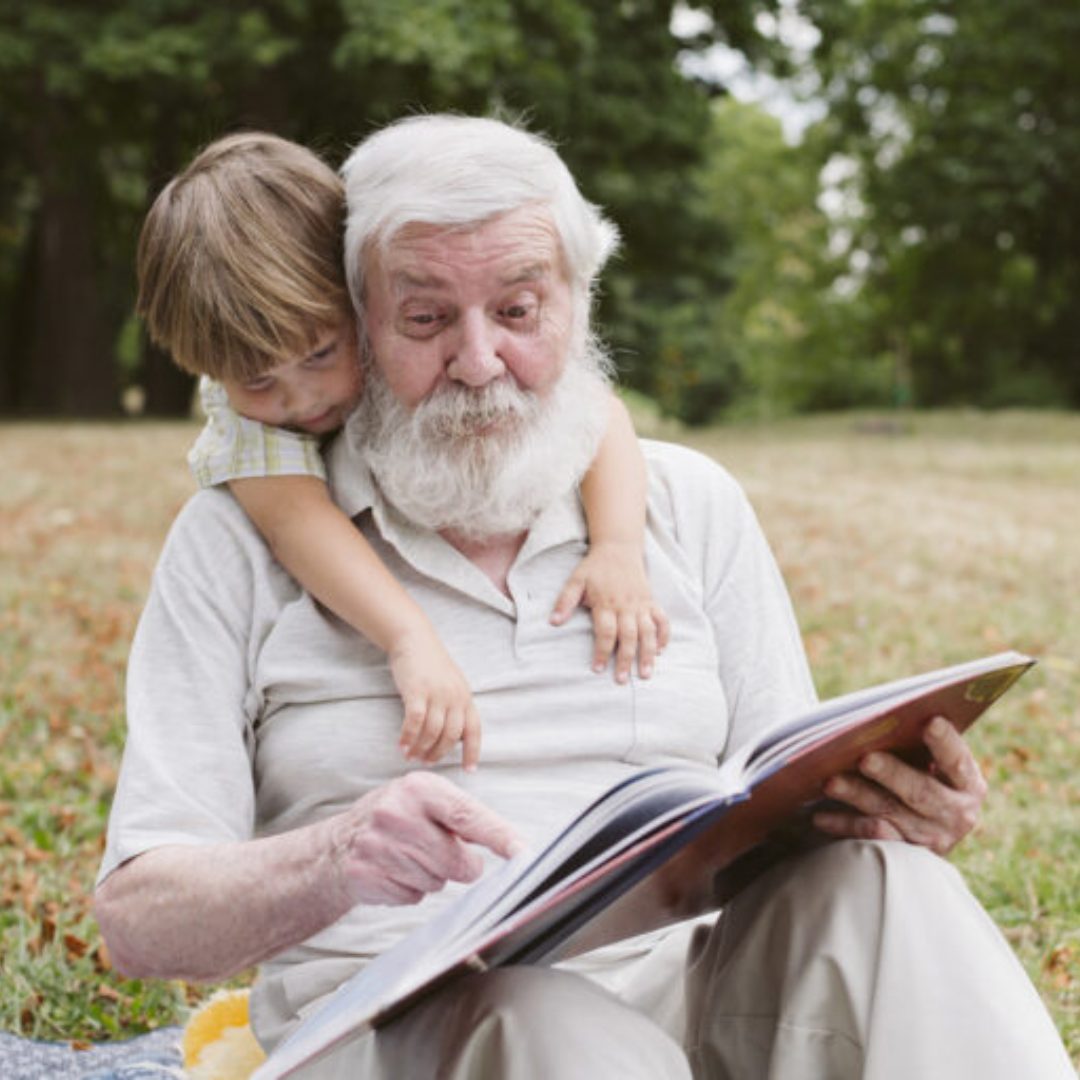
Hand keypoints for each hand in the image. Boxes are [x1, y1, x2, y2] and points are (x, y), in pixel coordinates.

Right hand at [328, 773, 523, 905]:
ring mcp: (377, 845)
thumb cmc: (398, 819)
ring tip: (410, 858)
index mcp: (418, 788)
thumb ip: (465, 817)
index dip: (498, 836)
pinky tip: (394, 872)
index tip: (522, 852)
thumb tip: (512, 845)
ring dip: (431, 876)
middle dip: (458, 864)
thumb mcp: (426, 801)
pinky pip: (412, 897)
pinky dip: (410, 890)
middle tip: (439, 851)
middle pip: (456, 861)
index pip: (467, 815)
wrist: (339, 844)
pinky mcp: (365, 874)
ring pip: (436, 882)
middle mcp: (395, 812)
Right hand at [388, 625, 480, 770]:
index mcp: (466, 697)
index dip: (473, 752)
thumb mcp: (451, 684)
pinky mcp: (418, 691)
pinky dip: (408, 737)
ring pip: (432, 732)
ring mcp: (437, 694)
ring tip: (411, 756)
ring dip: (421, 748)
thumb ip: (454, 706)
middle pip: (451, 736)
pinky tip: (402, 745)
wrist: (414, 639)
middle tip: (426, 762)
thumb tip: (452, 735)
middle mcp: (455, 697)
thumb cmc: (431, 664)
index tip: (469, 770)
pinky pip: (415, 722)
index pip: (474, 730)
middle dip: (438, 753)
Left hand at [550, 540, 670, 683]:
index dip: (602, 652)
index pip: (606, 632)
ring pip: (648, 632)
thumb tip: (553, 622)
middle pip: (628, 637)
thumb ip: (565, 602)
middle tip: (622, 680)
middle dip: (626, 660)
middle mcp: (626, 606)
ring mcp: (641, 604)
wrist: (618, 548)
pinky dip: (663, 636)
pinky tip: (660, 651)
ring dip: (648, 654)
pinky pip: (662, 620)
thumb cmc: (595, 567)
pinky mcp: (651, 601)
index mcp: (606, 603)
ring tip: (646, 674)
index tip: (598, 669)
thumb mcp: (575, 581)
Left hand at [813, 716, 986, 855]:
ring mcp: (931, 837)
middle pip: (920, 791)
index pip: (957, 760)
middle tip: (865, 759)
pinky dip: (844, 825)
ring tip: (831, 782)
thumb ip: (918, 745)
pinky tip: (821, 816)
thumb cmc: (924, 776)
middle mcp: (956, 813)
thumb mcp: (933, 763)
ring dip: (857, 796)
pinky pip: (871, 837)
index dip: (945, 742)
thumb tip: (884, 718)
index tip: (930, 722)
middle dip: (891, 773)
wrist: (931, 832)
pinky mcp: (905, 854)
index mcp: (968, 783)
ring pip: (889, 812)